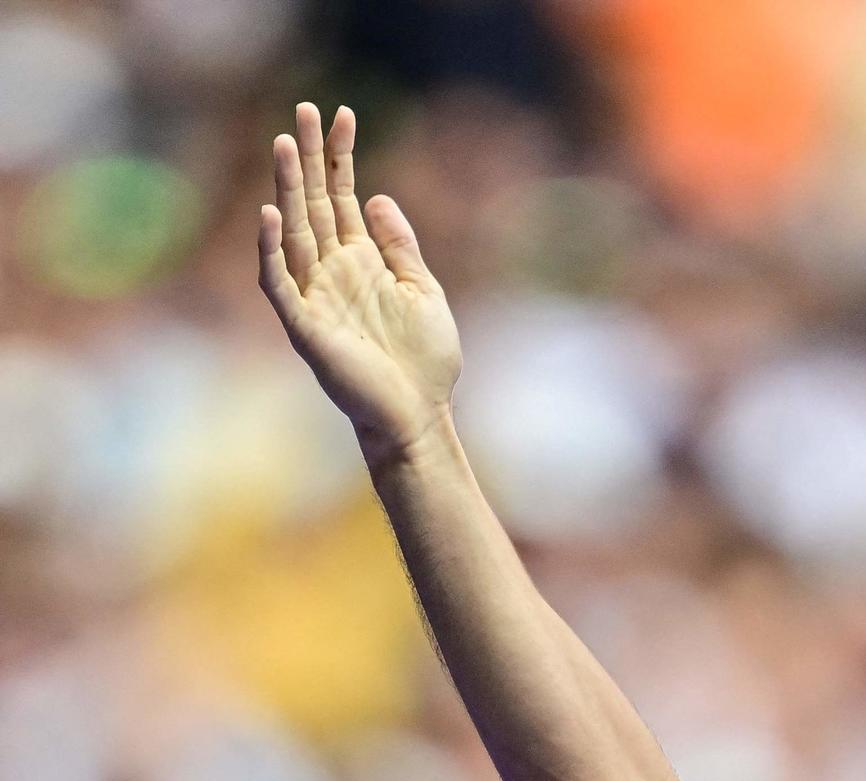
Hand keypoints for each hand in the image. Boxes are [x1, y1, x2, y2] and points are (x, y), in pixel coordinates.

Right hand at [256, 101, 461, 466]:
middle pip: (312, 202)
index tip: (343, 115)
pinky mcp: (304, 325)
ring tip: (283, 143)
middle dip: (306, 157)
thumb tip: (377, 196)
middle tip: (303, 110)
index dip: (340, 156)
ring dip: (285, 187)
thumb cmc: (425, 360)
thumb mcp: (423, 290)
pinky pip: (279, 281)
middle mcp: (331, 270)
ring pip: (292, 230)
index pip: (342, 195)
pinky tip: (270, 215)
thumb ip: (400, 246)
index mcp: (360, 260)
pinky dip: (271, 250)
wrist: (419, 414)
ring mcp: (314, 294)